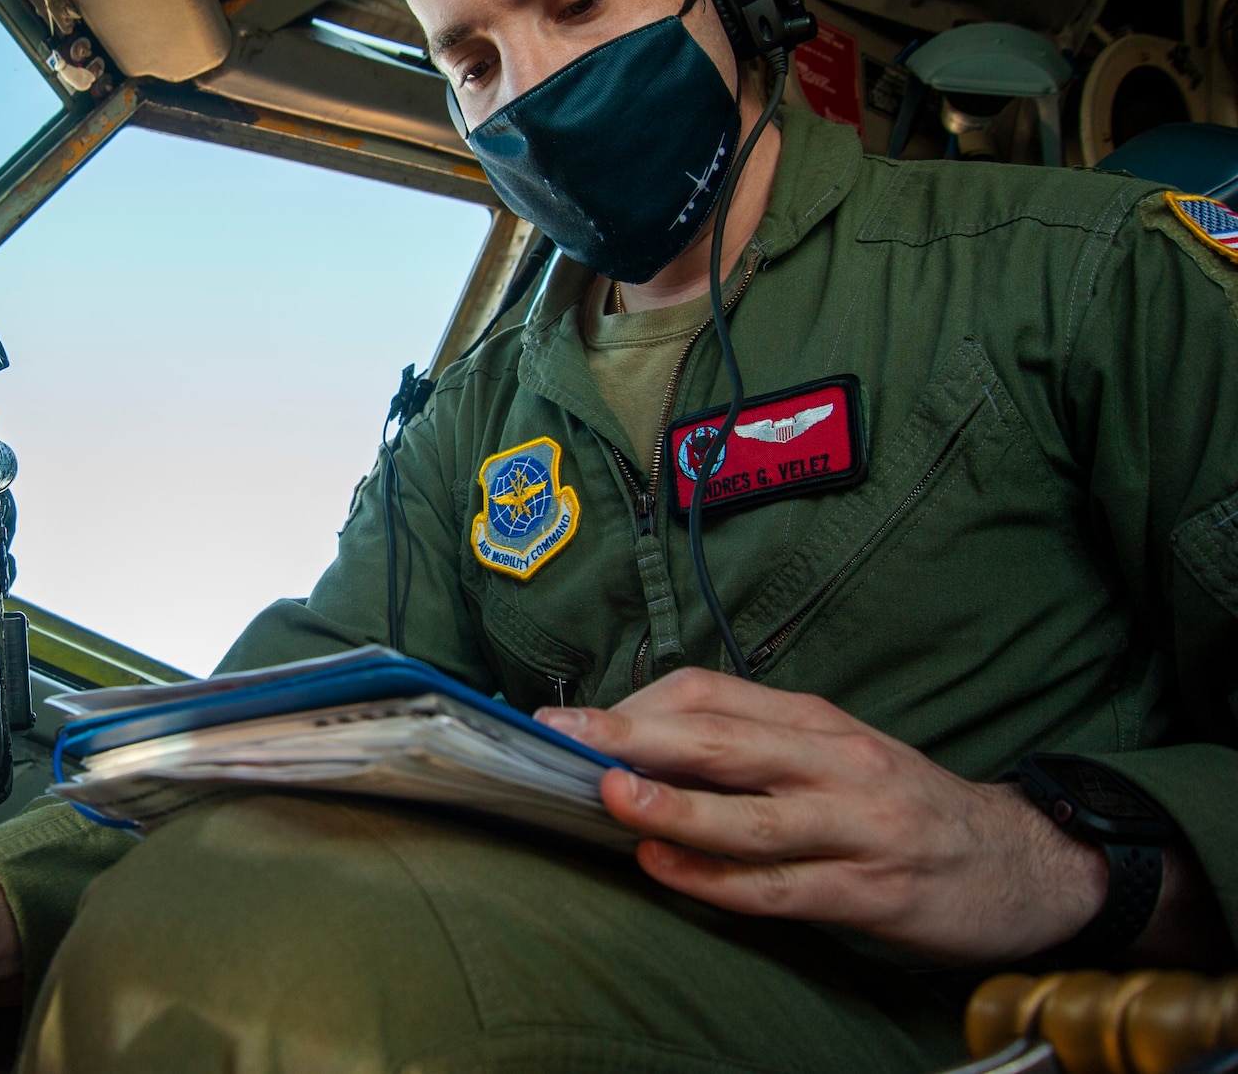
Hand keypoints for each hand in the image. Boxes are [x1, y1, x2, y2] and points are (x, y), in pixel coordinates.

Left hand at [537, 669, 1107, 964]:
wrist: (1022, 862)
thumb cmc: (902, 804)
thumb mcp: (833, 753)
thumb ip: (750, 747)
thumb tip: (638, 748)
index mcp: (814, 722)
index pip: (710, 694)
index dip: (634, 703)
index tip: (567, 720)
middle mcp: (833, 763)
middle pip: (722, 740)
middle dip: (634, 736)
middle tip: (563, 739)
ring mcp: (855, 827)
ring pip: (751, 815)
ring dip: (675, 805)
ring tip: (610, 796)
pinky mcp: (871, 891)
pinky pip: (781, 886)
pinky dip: (718, 879)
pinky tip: (667, 868)